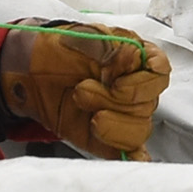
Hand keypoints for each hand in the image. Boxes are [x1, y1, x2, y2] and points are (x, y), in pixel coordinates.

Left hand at [0, 21, 170, 158]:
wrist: (32, 72)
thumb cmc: (60, 50)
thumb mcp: (82, 35)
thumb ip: (108, 45)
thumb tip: (131, 56)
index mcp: (137, 60)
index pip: (159, 74)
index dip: (140, 81)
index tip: (113, 78)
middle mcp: (136, 89)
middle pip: (146, 105)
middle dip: (110, 100)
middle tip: (81, 89)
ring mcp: (125, 116)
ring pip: (138, 130)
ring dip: (110, 125)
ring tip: (81, 108)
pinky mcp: (110, 139)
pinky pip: (131, 152)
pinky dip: (133, 156)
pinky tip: (126, 154)